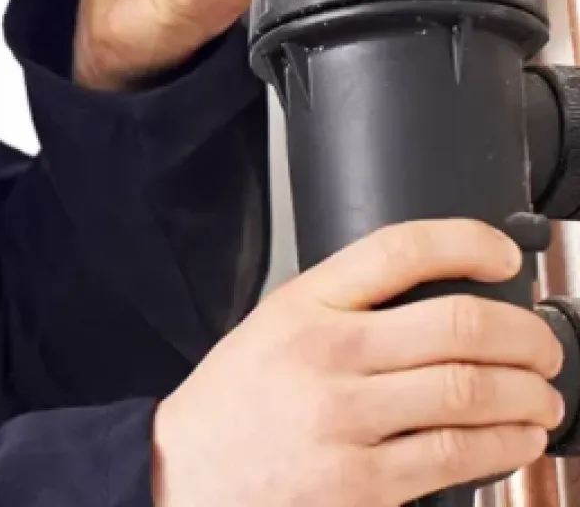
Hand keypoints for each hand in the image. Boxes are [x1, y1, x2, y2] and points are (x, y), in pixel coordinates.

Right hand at [151, 218, 565, 506]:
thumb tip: (441, 299)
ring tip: (542, 397)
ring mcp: (344, 421)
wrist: (183, 474)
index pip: (397, 250)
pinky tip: (516, 439)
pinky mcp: (362, 484)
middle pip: (458, 325)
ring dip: (529, 394)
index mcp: (303, 306)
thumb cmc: (234, 402)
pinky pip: (457, 456)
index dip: (468, 243)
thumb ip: (343, 307)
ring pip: (471, 393)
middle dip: (526, 335)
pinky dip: (506, 445)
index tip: (503, 257)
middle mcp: (324, 355)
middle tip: (543, 345)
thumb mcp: (273, 325)